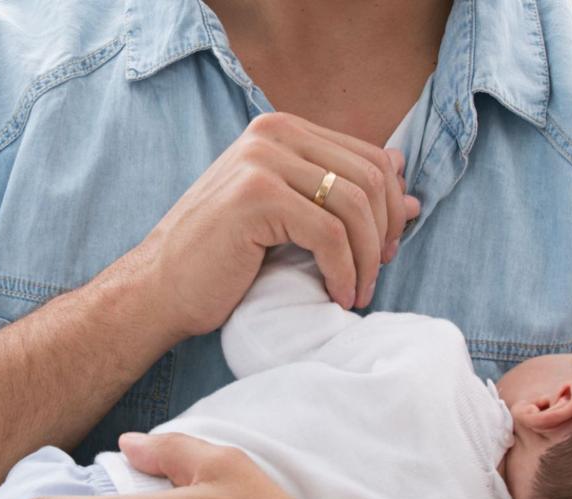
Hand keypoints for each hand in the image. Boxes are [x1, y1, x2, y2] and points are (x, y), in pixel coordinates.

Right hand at [143, 112, 421, 336]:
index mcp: (281, 130)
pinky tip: (338, 295)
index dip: (390, 207)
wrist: (160, 288)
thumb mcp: (289, 220)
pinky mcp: (256, 196)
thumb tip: (410, 195)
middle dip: (383, 233)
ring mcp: (261, 160)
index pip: (369, 156)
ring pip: (354, 205)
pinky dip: (343, 271)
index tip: (384, 251)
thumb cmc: (222, 260)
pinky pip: (329, 234)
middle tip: (375, 275)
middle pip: (369, 177)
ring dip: (366, 259)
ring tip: (357, 293)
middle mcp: (271, 133)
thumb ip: (340, 199)